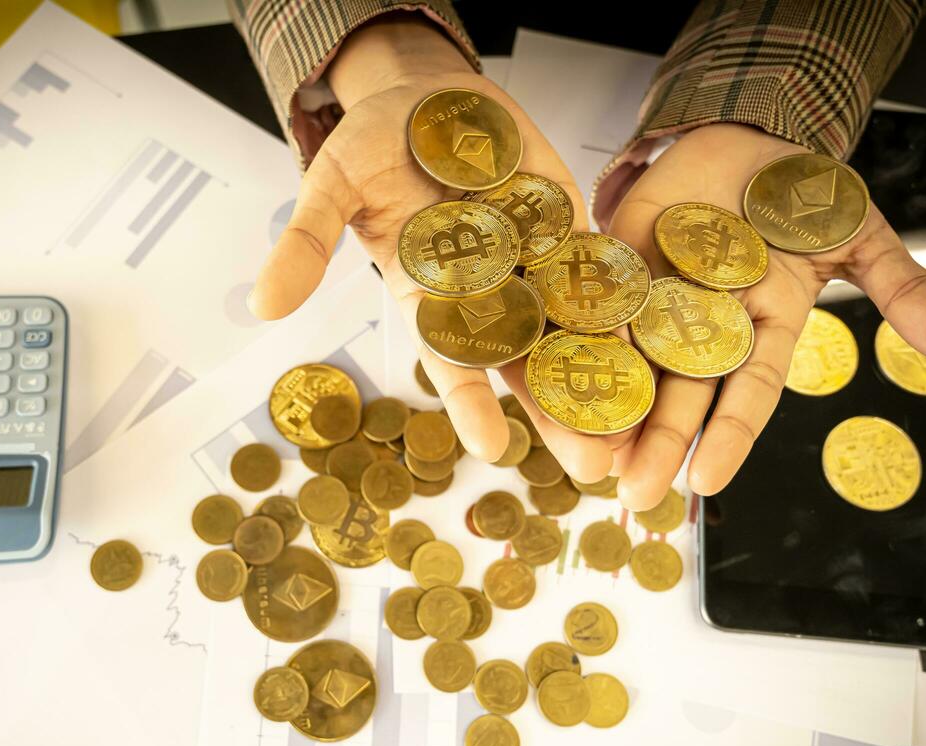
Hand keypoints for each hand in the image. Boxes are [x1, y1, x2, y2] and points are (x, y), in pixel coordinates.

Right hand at [249, 15, 615, 481]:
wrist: (423, 95)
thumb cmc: (371, 144)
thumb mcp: (331, 184)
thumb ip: (306, 244)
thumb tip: (261, 305)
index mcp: (428, 297)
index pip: (453, 363)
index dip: (473, 404)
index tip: (495, 447)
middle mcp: (485, 293)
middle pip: (528, 365)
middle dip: (561, 416)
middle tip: (597, 469)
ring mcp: (532, 262)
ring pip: (574, 331)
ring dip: (608, 379)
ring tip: (643, 430)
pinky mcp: (569, 228)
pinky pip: (604, 271)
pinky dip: (631, 306)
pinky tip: (664, 343)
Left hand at [604, 123, 925, 510]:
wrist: (744, 135)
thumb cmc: (803, 192)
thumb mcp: (858, 233)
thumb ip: (901, 288)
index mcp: (762, 326)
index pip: (745, 392)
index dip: (726, 436)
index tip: (705, 482)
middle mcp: (703, 326)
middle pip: (677, 394)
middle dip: (655, 443)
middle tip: (630, 494)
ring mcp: (656, 299)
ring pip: (627, 364)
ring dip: (605, 410)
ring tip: (584, 456)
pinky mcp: (615, 267)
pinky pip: (591, 307)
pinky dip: (574, 339)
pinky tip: (550, 375)